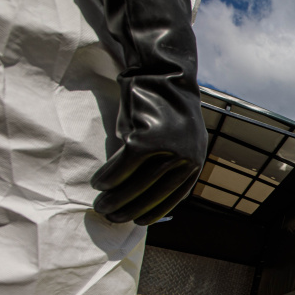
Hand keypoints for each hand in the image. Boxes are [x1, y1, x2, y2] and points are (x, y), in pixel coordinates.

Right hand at [75, 0, 205, 224]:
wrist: (162, 72)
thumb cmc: (162, 108)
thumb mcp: (171, 140)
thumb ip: (162, 166)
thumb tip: (139, 194)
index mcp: (196, 162)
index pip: (174, 198)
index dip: (153, 212)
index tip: (136, 222)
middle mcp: (187, 159)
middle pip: (152, 194)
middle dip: (128, 209)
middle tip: (109, 216)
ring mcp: (169, 150)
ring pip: (136, 185)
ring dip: (114, 198)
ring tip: (100, 205)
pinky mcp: (148, 139)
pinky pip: (122, 167)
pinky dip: (108, 178)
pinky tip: (98, 183)